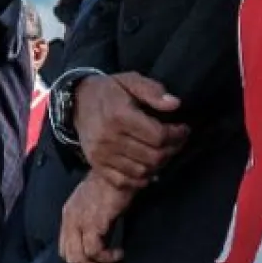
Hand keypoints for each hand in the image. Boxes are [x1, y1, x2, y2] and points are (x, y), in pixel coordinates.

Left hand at [59, 170, 131, 262]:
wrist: (121, 168)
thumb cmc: (114, 184)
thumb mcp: (97, 205)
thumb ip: (94, 223)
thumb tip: (102, 247)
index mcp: (68, 214)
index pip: (65, 250)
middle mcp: (69, 219)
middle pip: (70, 259)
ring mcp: (79, 220)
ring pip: (80, 260)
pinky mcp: (92, 222)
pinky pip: (94, 252)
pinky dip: (108, 259)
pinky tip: (120, 254)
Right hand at [73, 73, 187, 189]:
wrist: (78, 101)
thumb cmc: (110, 90)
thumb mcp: (131, 80)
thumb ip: (153, 91)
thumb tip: (175, 104)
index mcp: (120, 115)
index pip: (158, 135)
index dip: (177, 135)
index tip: (183, 129)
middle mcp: (109, 137)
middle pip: (153, 156)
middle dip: (172, 150)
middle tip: (177, 141)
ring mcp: (102, 154)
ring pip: (142, 171)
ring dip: (159, 164)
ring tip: (163, 152)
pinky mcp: (97, 164)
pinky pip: (124, 181)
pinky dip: (141, 179)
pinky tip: (148, 167)